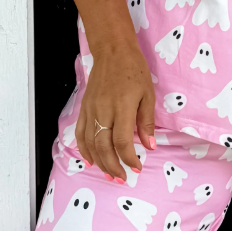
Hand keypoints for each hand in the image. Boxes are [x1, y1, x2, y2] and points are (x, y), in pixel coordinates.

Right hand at [76, 41, 155, 181]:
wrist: (112, 52)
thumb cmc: (134, 70)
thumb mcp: (148, 94)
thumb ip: (146, 122)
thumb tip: (150, 146)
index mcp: (122, 107)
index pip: (122, 142)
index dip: (129, 159)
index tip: (137, 168)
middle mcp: (103, 111)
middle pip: (104, 147)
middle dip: (113, 166)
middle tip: (122, 178)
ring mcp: (91, 110)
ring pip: (90, 143)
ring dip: (99, 162)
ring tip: (109, 175)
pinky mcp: (84, 108)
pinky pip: (81, 133)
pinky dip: (84, 149)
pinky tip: (91, 160)